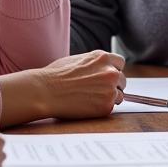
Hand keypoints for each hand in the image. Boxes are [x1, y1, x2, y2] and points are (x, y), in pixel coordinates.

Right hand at [0, 51, 126, 125]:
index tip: (106, 77)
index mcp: (102, 57)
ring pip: (119, 95)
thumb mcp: (78, 60)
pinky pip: (110, 108)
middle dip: (113, 85)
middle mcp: (110, 72)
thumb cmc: (56, 75)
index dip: (113, 70)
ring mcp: (109, 89)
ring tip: (89, 99)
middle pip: (122, 80)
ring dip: (109, 98)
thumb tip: (103, 69)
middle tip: (97, 91)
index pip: (120, 63)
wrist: (45, 92)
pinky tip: (86, 106)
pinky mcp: (106, 106)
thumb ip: (95, 63)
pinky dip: (101, 109)